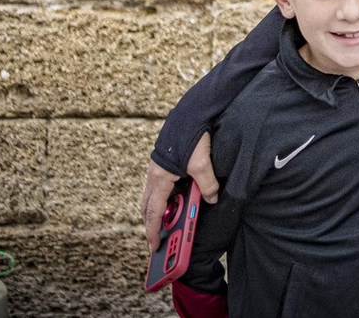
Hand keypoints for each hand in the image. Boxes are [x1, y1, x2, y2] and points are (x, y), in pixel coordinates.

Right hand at [142, 133, 218, 250]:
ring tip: (167, 224)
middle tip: (157, 239)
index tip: (153, 246)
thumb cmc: (192, 136)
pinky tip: (176, 199)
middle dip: (152, 224)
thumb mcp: (202, 163)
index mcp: (160, 178)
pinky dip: (164, 197)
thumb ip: (207, 184)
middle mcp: (154, 174)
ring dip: (158, 211)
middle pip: (148, 206)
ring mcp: (157, 168)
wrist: (191, 112)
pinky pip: (160, 186)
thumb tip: (210, 199)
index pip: (153, 212)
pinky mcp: (164, 162)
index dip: (153, 231)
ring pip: (153, 196)